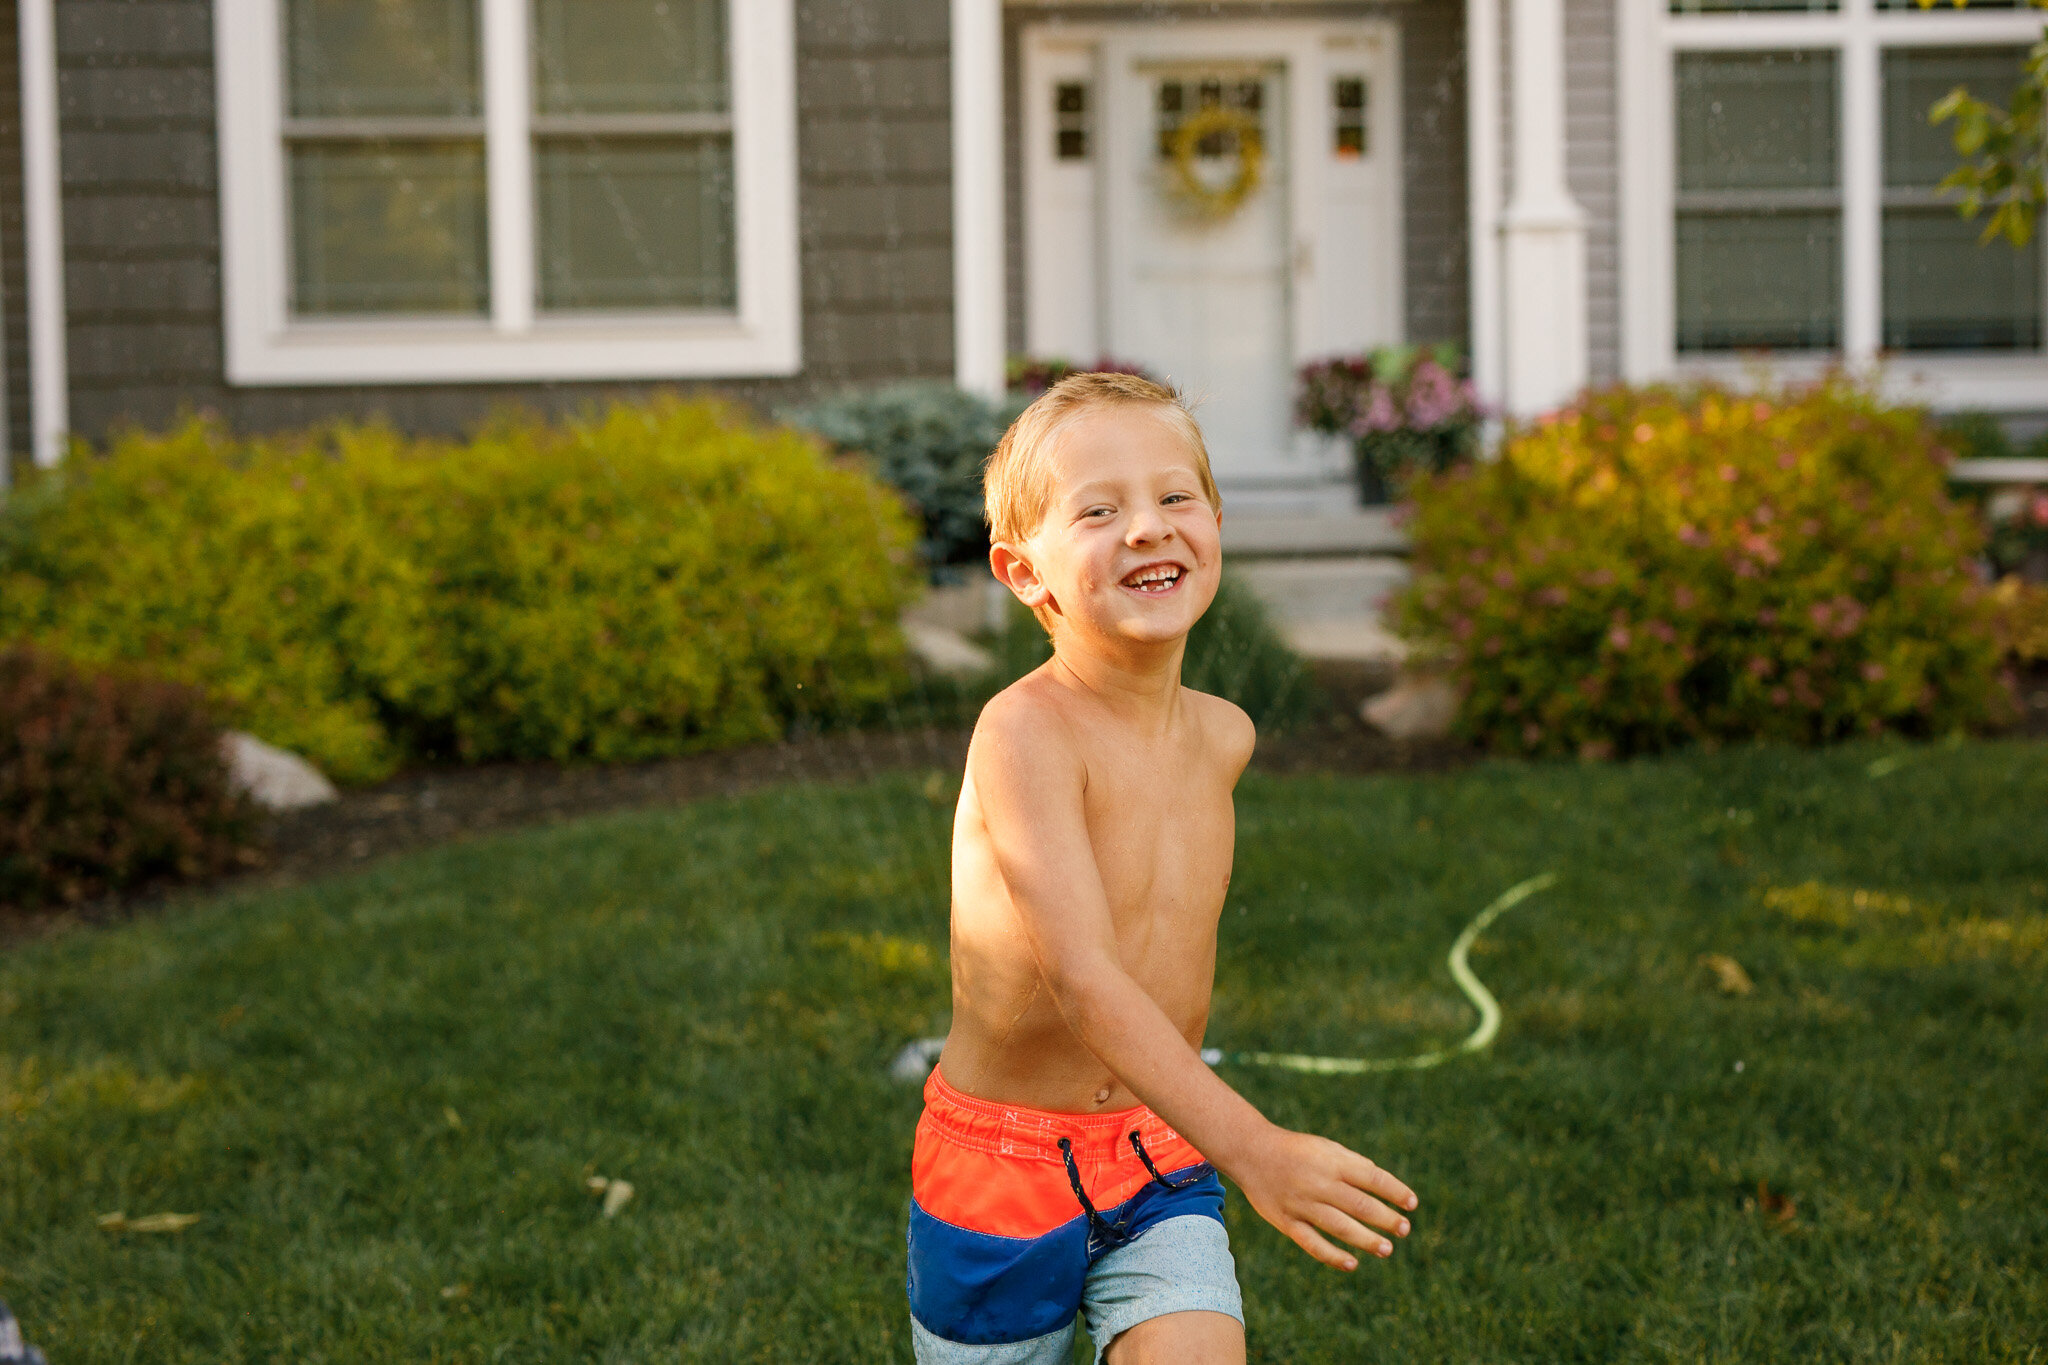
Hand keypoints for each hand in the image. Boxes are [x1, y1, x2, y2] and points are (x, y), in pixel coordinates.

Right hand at [1228, 1125, 1417, 1270]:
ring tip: (1387, 1249)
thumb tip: (1381, 1185)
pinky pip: (1312, 1243)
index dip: (1395, 1191)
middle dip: (1386, 1219)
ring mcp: (1302, 1204)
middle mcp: (1319, 1183)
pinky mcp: (1287, 1222)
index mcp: (1332, 1162)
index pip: (1372, 1177)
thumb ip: (1352, 1164)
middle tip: (1404, 1230)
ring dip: (1366, 1240)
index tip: (1412, 1204)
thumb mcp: (1325, 1147)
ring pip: (1340, 1227)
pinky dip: (1332, 1255)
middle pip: (1360, 1205)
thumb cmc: (1295, 1150)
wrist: (1250, 1151)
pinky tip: (1352, 1263)